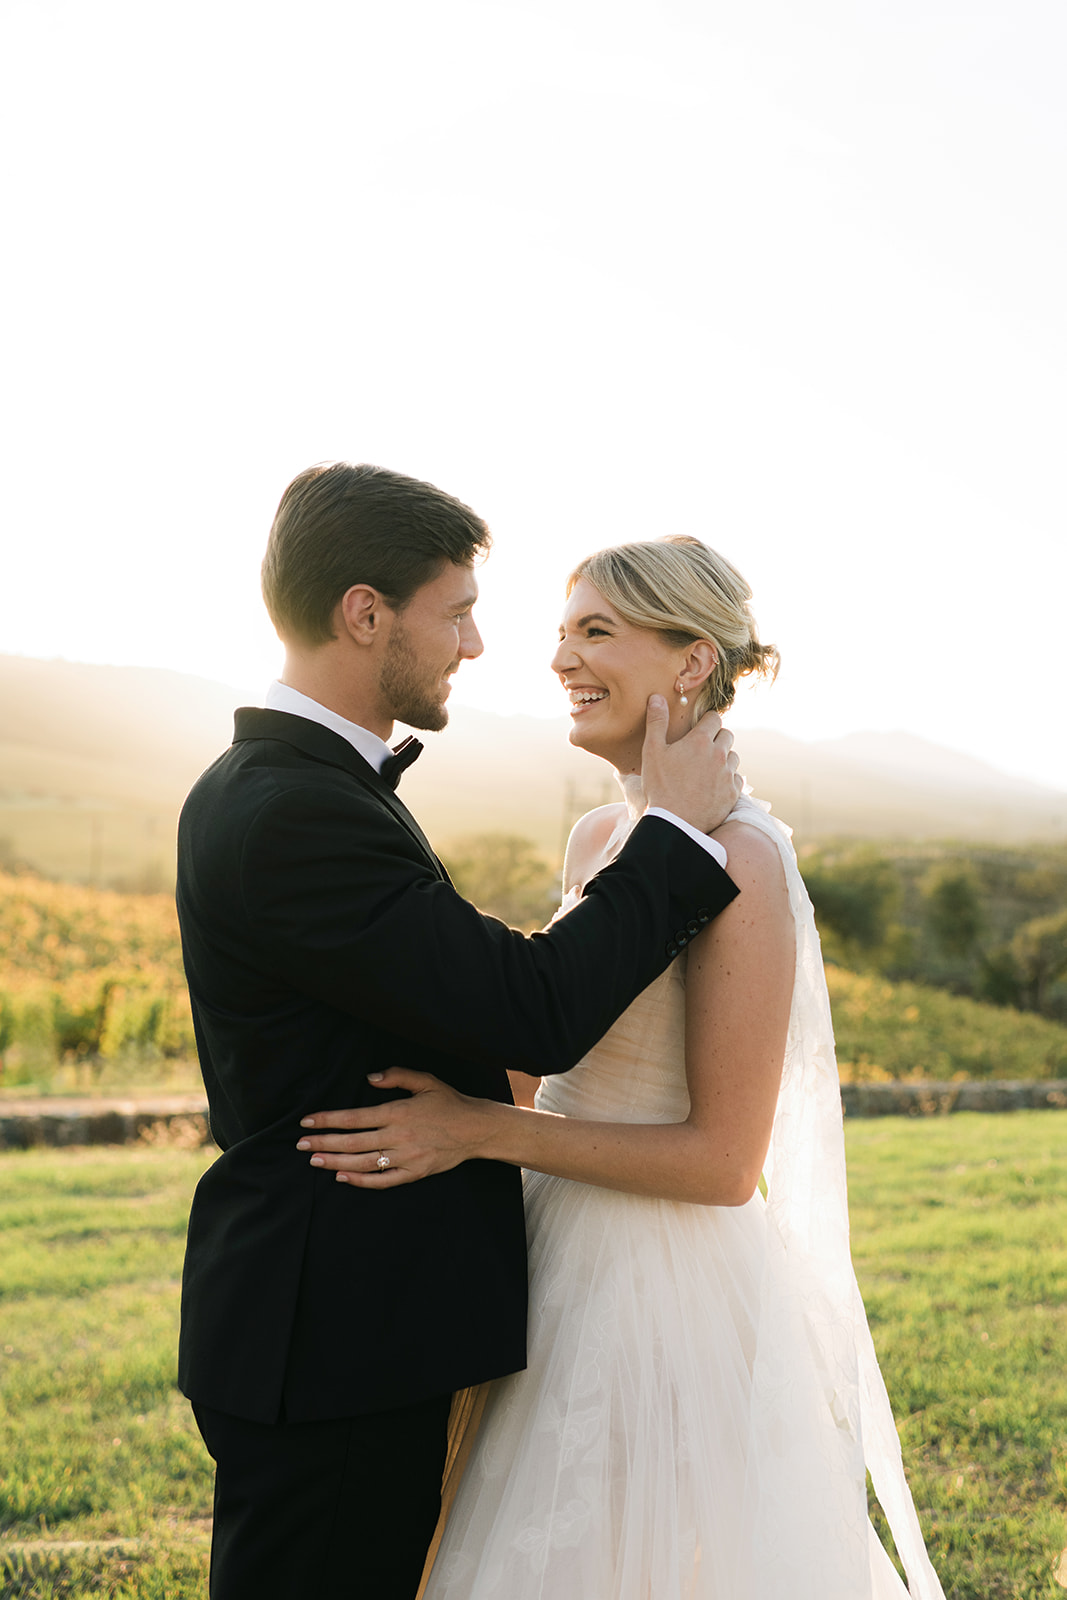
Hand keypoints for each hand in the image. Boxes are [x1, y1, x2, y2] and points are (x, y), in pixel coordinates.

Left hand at [295, 1067, 494, 1187]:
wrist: (476, 1129)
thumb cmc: (449, 1103)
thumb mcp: (425, 1081)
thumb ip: (396, 1076)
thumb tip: (370, 1077)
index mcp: (398, 1112)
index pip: (355, 1117)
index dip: (328, 1119)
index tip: (308, 1121)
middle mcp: (399, 1136)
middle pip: (353, 1142)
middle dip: (323, 1142)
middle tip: (301, 1145)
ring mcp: (406, 1157)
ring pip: (363, 1163)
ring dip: (336, 1162)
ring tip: (314, 1161)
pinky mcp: (415, 1173)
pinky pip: (383, 1181)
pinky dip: (361, 1181)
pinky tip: (343, 1177)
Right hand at [640, 696, 741, 833]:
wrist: (675, 823)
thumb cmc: (660, 786)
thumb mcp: (652, 751)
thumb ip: (657, 722)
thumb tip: (656, 697)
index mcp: (701, 741)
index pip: (714, 718)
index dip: (707, 721)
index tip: (700, 728)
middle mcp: (719, 754)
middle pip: (727, 735)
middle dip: (716, 737)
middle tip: (701, 748)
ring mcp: (728, 775)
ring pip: (733, 757)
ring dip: (724, 758)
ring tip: (707, 767)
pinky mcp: (733, 794)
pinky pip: (737, 779)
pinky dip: (728, 779)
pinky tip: (714, 785)